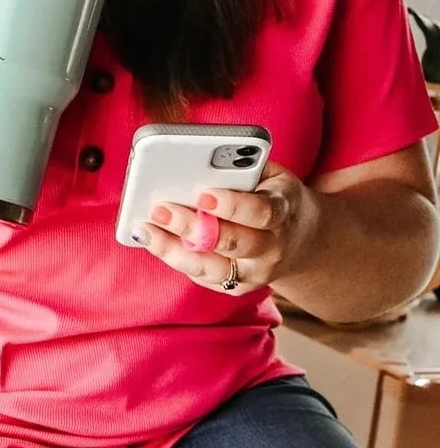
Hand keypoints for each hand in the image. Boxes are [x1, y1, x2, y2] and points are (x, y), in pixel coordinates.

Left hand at [131, 160, 321, 294]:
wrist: (302, 239)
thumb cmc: (273, 195)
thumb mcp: (271, 175)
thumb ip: (241, 167)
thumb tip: (195, 160)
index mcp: (284, 211)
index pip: (261, 211)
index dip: (232, 205)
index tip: (203, 195)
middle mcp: (272, 247)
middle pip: (230, 242)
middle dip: (191, 226)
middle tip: (160, 209)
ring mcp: (255, 272)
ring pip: (210, 267)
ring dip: (173, 249)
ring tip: (145, 230)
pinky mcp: (237, 287)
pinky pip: (202, 276)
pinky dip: (175, 258)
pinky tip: (153, 241)